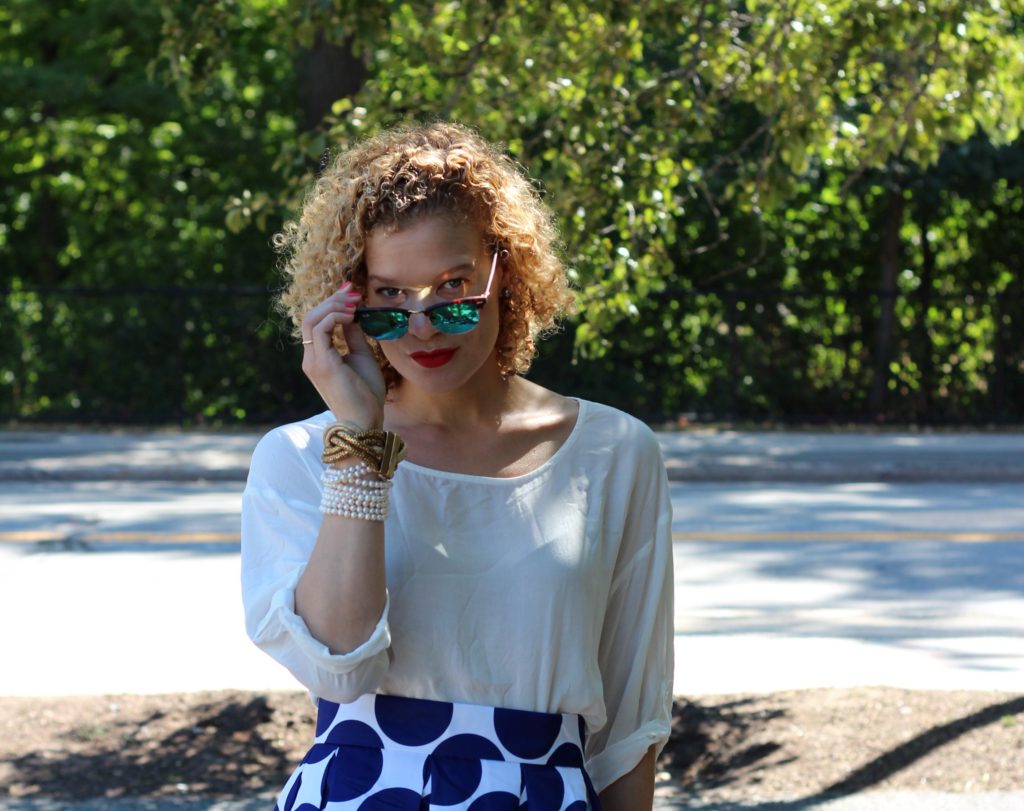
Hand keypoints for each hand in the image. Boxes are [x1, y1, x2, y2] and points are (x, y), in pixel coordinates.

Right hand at [301, 281, 385, 427]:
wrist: (365, 421)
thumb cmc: (366, 395)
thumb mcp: (361, 357)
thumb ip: (353, 336)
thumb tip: (352, 315)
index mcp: (319, 357)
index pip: (316, 323)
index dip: (332, 304)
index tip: (351, 293)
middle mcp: (311, 358)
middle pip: (310, 317)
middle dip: (332, 300)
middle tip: (353, 293)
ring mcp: (313, 361)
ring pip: (311, 319)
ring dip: (333, 306)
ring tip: (354, 303)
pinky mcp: (322, 363)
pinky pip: (320, 329)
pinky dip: (335, 317)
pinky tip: (352, 316)